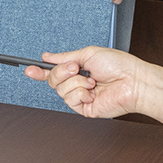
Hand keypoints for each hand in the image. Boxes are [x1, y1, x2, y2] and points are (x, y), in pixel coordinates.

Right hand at [23, 46, 144, 118]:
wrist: (133, 81)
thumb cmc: (118, 65)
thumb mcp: (87, 54)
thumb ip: (64, 57)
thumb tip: (47, 56)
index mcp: (78, 69)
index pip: (53, 71)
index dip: (39, 71)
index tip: (29, 69)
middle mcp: (78, 83)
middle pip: (53, 80)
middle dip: (62, 72)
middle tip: (76, 68)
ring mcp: (81, 96)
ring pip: (60, 90)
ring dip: (76, 82)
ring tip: (92, 80)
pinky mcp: (85, 108)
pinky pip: (71, 99)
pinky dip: (80, 93)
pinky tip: (92, 91)